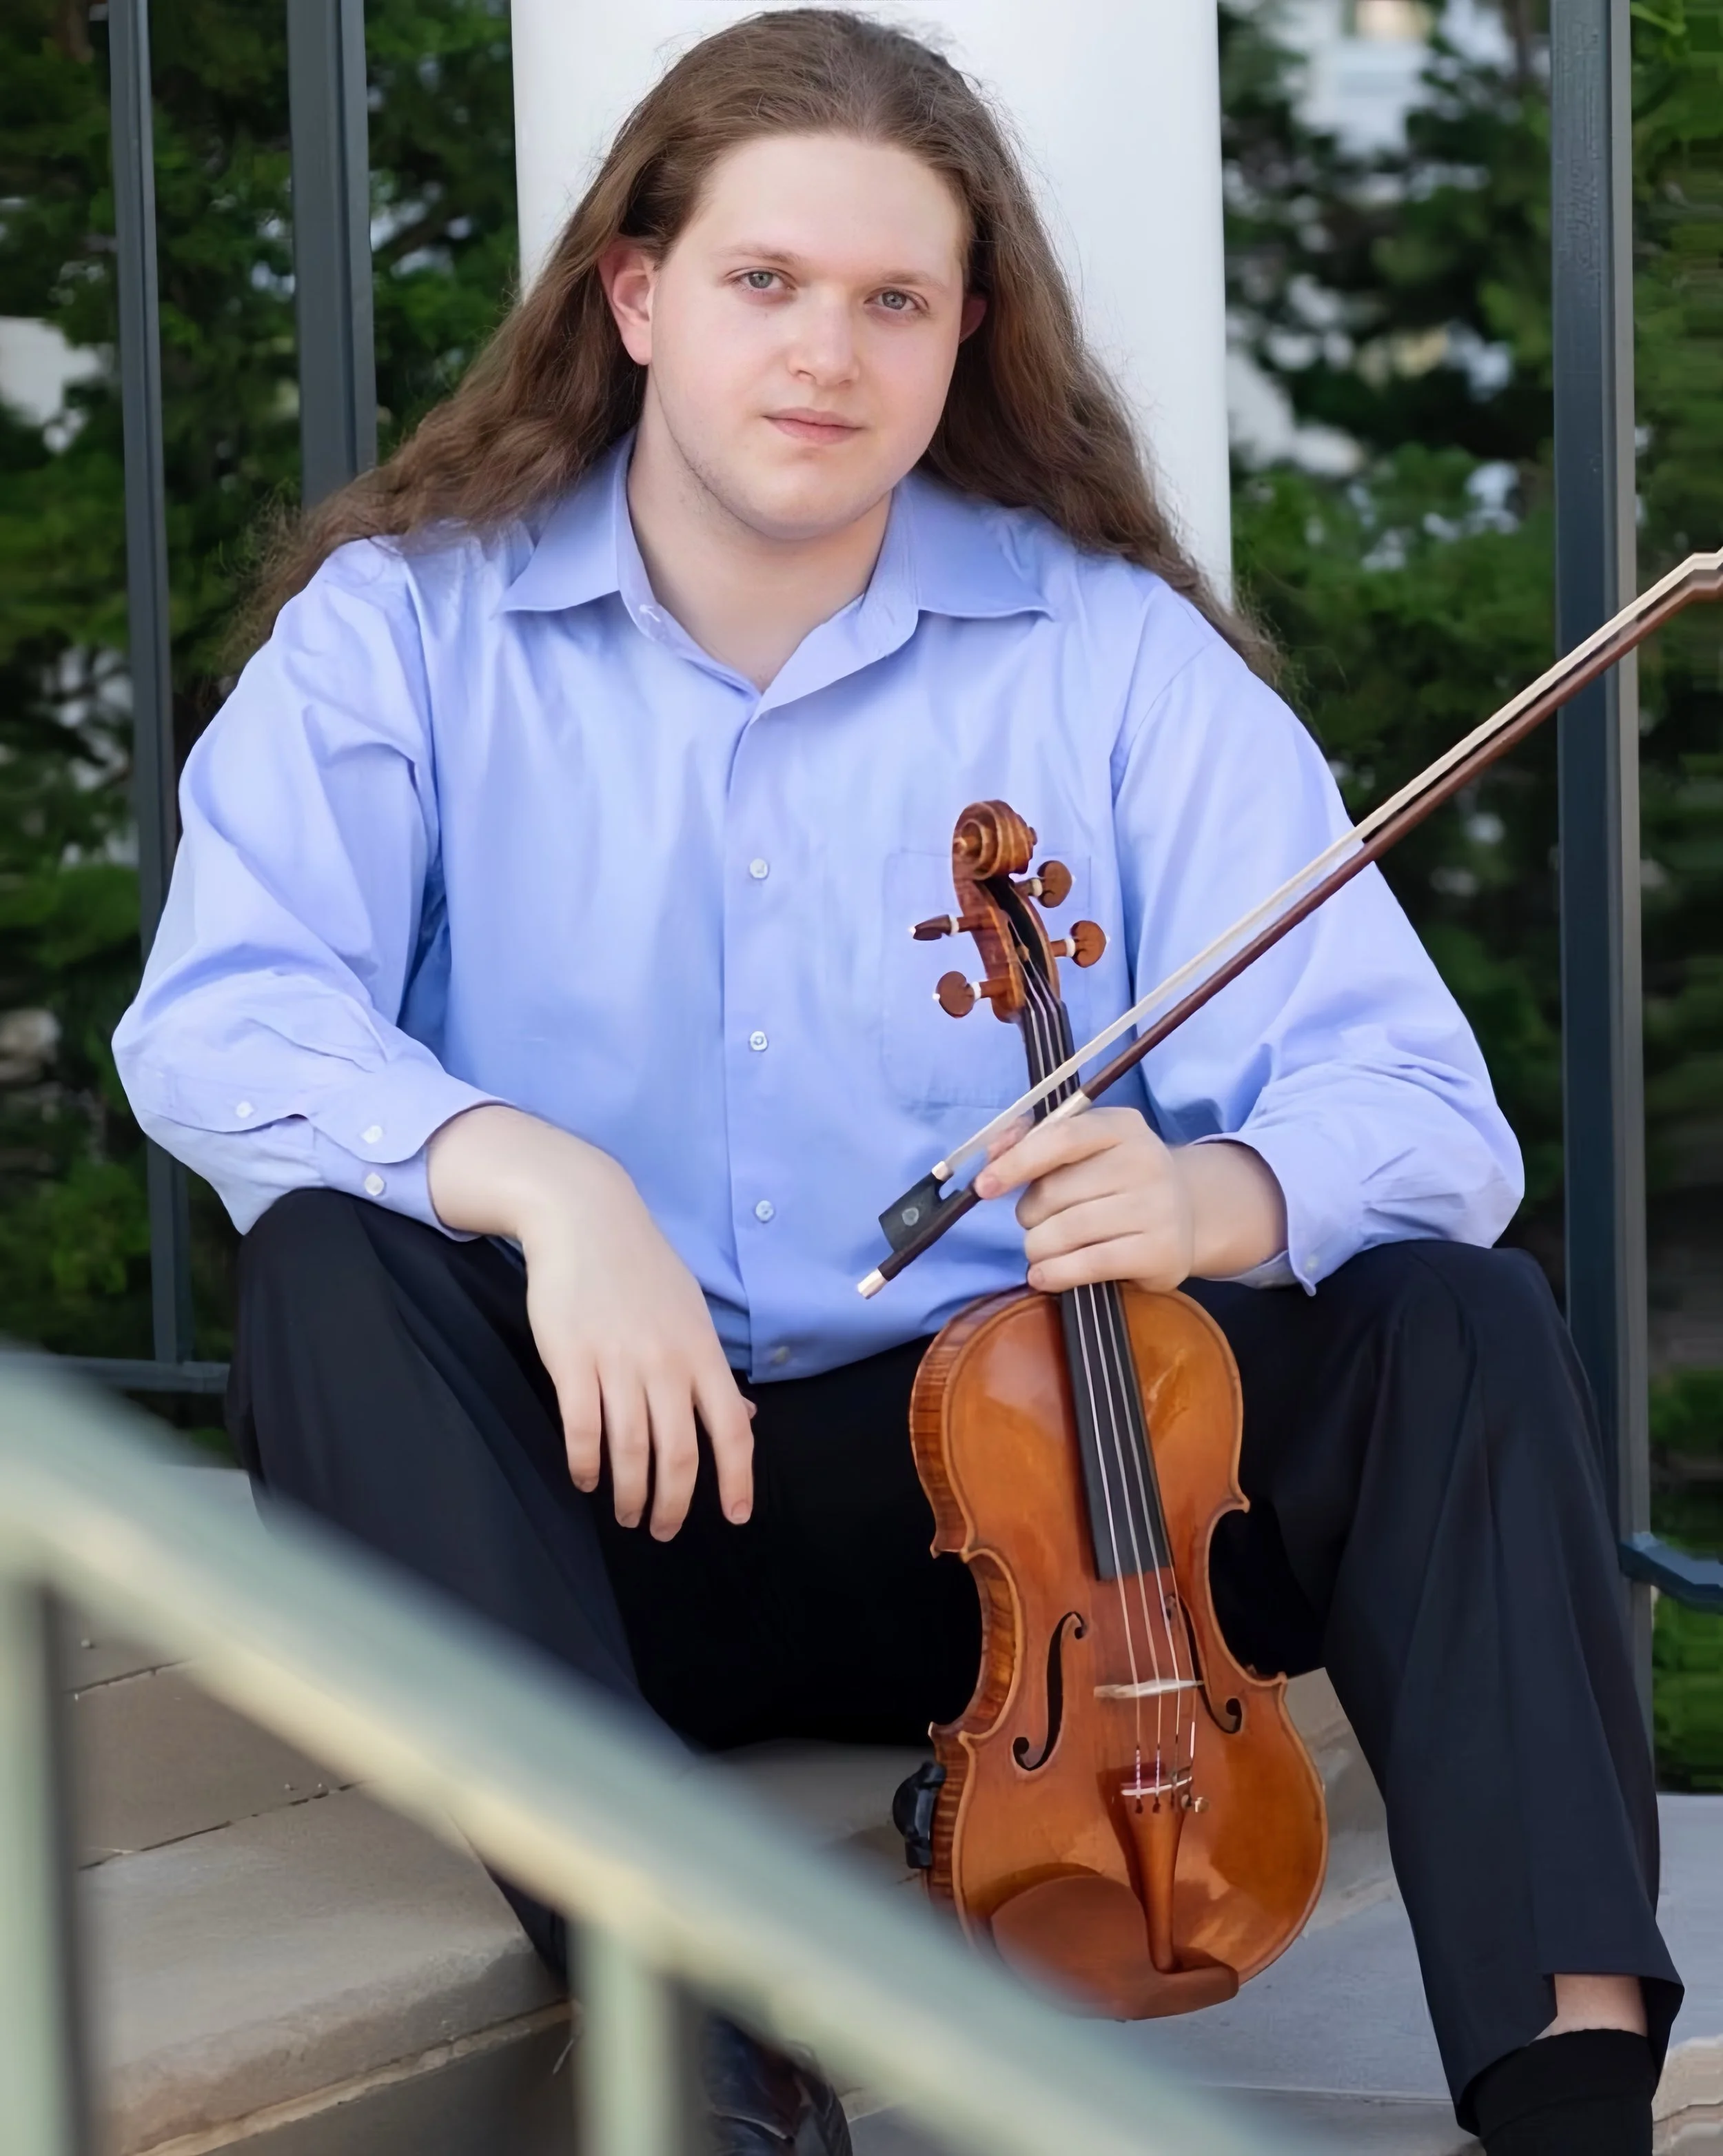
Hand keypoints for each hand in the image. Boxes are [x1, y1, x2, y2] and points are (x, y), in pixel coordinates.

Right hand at [427, 1106, 752, 1538]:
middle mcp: (667, 1363)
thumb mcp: (692, 1311)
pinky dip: (584, 1464)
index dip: (737, 1479)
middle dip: (674, 1504)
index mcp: (702, 1352)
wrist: (586, 1216)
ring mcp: (619, 1362)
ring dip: (629, 1493)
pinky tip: (584, 1478)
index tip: (735, 1516)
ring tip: (626, 1514)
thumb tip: (744, 1417)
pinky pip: (582, 1429)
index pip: (733, 1429)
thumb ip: (712, 1369)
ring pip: (631, 1450)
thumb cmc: (642, 1266)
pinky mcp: (573, 1360)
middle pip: (679, 1454)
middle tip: (663, 1530)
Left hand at [972, 1107, 1286, 1292]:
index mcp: (1122, 1127)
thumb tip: (992, 1153)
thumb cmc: (1116, 1180)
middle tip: (1036, 1223)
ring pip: (1066, 1232)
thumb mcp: (1085, 1149)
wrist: (1186, 1214)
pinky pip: (1089, 1265)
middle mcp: (1146, 1161)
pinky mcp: (1161, 1252)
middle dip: (1029, 1215)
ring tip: (1040, 1251)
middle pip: (1056, 1193)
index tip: (984, 1186)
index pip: (1061, 1138)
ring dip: (1037, 1248)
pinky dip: (1055, 1274)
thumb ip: (1034, 1141)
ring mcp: (1158, 1208)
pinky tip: (1045, 1276)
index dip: (1016, 1162)